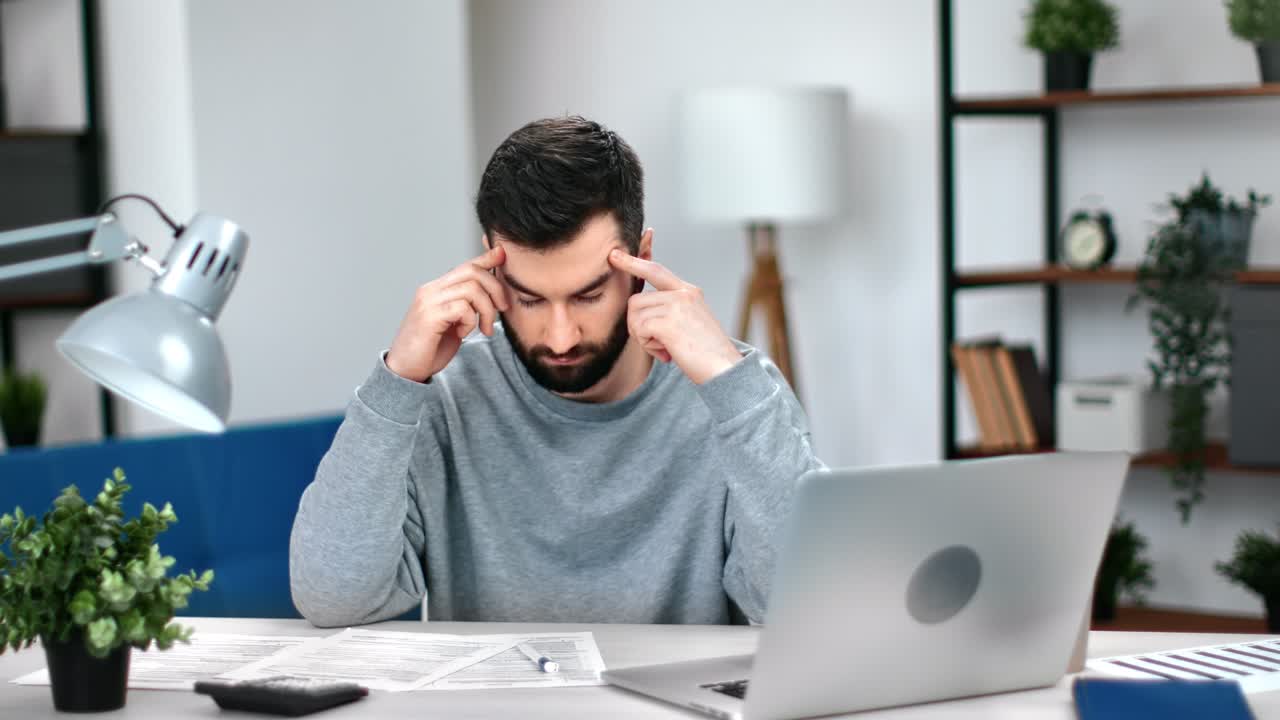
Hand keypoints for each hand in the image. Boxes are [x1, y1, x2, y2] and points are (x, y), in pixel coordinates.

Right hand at [386, 245, 507, 381]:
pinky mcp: (429, 316)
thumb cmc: (430, 349)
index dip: (486, 258)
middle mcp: (431, 290)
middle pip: (472, 272)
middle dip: (495, 288)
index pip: (465, 266)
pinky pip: (462, 308)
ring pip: (472, 289)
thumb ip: (468, 306)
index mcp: (437, 289)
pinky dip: (470, 321)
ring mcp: (428, 301)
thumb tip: (491, 295)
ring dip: (486, 310)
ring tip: (484, 328)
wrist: (406, 371)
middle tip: (502, 309)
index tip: (502, 254)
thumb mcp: (455, 323)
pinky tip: (463, 333)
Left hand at [609, 249, 741, 384]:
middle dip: (638, 326)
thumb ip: (668, 310)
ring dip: (643, 338)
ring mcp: (677, 306)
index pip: (655, 270)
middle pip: (636, 301)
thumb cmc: (707, 354)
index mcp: (689, 292)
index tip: (614, 255)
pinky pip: (640, 330)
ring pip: (635, 316)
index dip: (633, 262)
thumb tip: (637, 311)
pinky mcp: (669, 322)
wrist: (726, 369)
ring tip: (666, 349)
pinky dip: (648, 347)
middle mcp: (683, 294)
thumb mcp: (689, 322)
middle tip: (658, 344)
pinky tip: (667, 354)